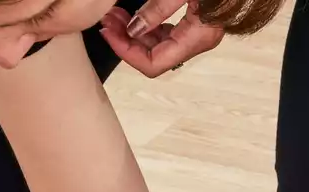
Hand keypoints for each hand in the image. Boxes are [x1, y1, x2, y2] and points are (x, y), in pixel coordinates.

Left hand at [99, 1, 224, 78]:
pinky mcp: (199, 21)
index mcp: (197, 37)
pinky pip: (169, 32)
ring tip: (116, 14)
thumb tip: (133, 30)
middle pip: (154, 57)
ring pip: (160, 45)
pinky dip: (149, 24)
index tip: (109, 33)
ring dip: (135, 32)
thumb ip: (157, 9)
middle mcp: (199, 40)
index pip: (153, 63)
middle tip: (108, 21)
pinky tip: (135, 12)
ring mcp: (200, 32)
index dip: (126, 53)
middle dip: (126, 41)